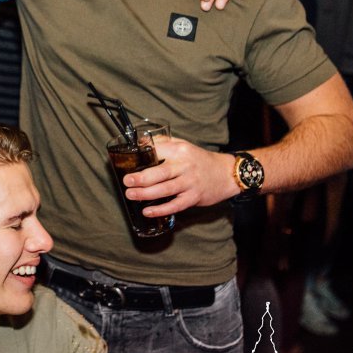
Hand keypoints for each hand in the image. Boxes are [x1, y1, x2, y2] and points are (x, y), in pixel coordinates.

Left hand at [122, 137, 236, 215]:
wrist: (226, 173)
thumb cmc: (200, 159)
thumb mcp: (183, 144)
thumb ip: (163, 142)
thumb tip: (140, 141)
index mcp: (180, 150)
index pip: (157, 151)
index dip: (141, 157)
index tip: (126, 163)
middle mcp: (185, 165)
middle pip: (160, 172)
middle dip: (141, 178)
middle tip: (126, 181)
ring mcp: (190, 182)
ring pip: (166, 189)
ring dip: (146, 194)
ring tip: (131, 195)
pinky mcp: (194, 197)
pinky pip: (176, 205)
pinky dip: (161, 210)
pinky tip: (148, 211)